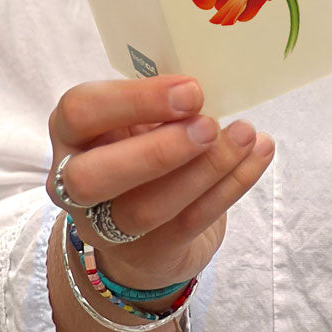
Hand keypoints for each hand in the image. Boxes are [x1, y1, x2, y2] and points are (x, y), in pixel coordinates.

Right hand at [46, 73, 274, 292]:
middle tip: (210, 126)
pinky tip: (259, 154)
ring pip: (146, 208)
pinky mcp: (149, 254)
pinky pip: (190, 222)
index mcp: (73, 134)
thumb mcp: (140, 119)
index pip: (80, 111)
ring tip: (246, 135)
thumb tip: (210, 78)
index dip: (134, 100)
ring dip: (205, 169)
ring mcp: (107, 228)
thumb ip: (160, 101)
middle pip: (92, 177)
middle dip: (157, 150)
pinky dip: (232, 185)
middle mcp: (74, 185)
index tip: (191, 90)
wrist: (145, 235)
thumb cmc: (144, 150)